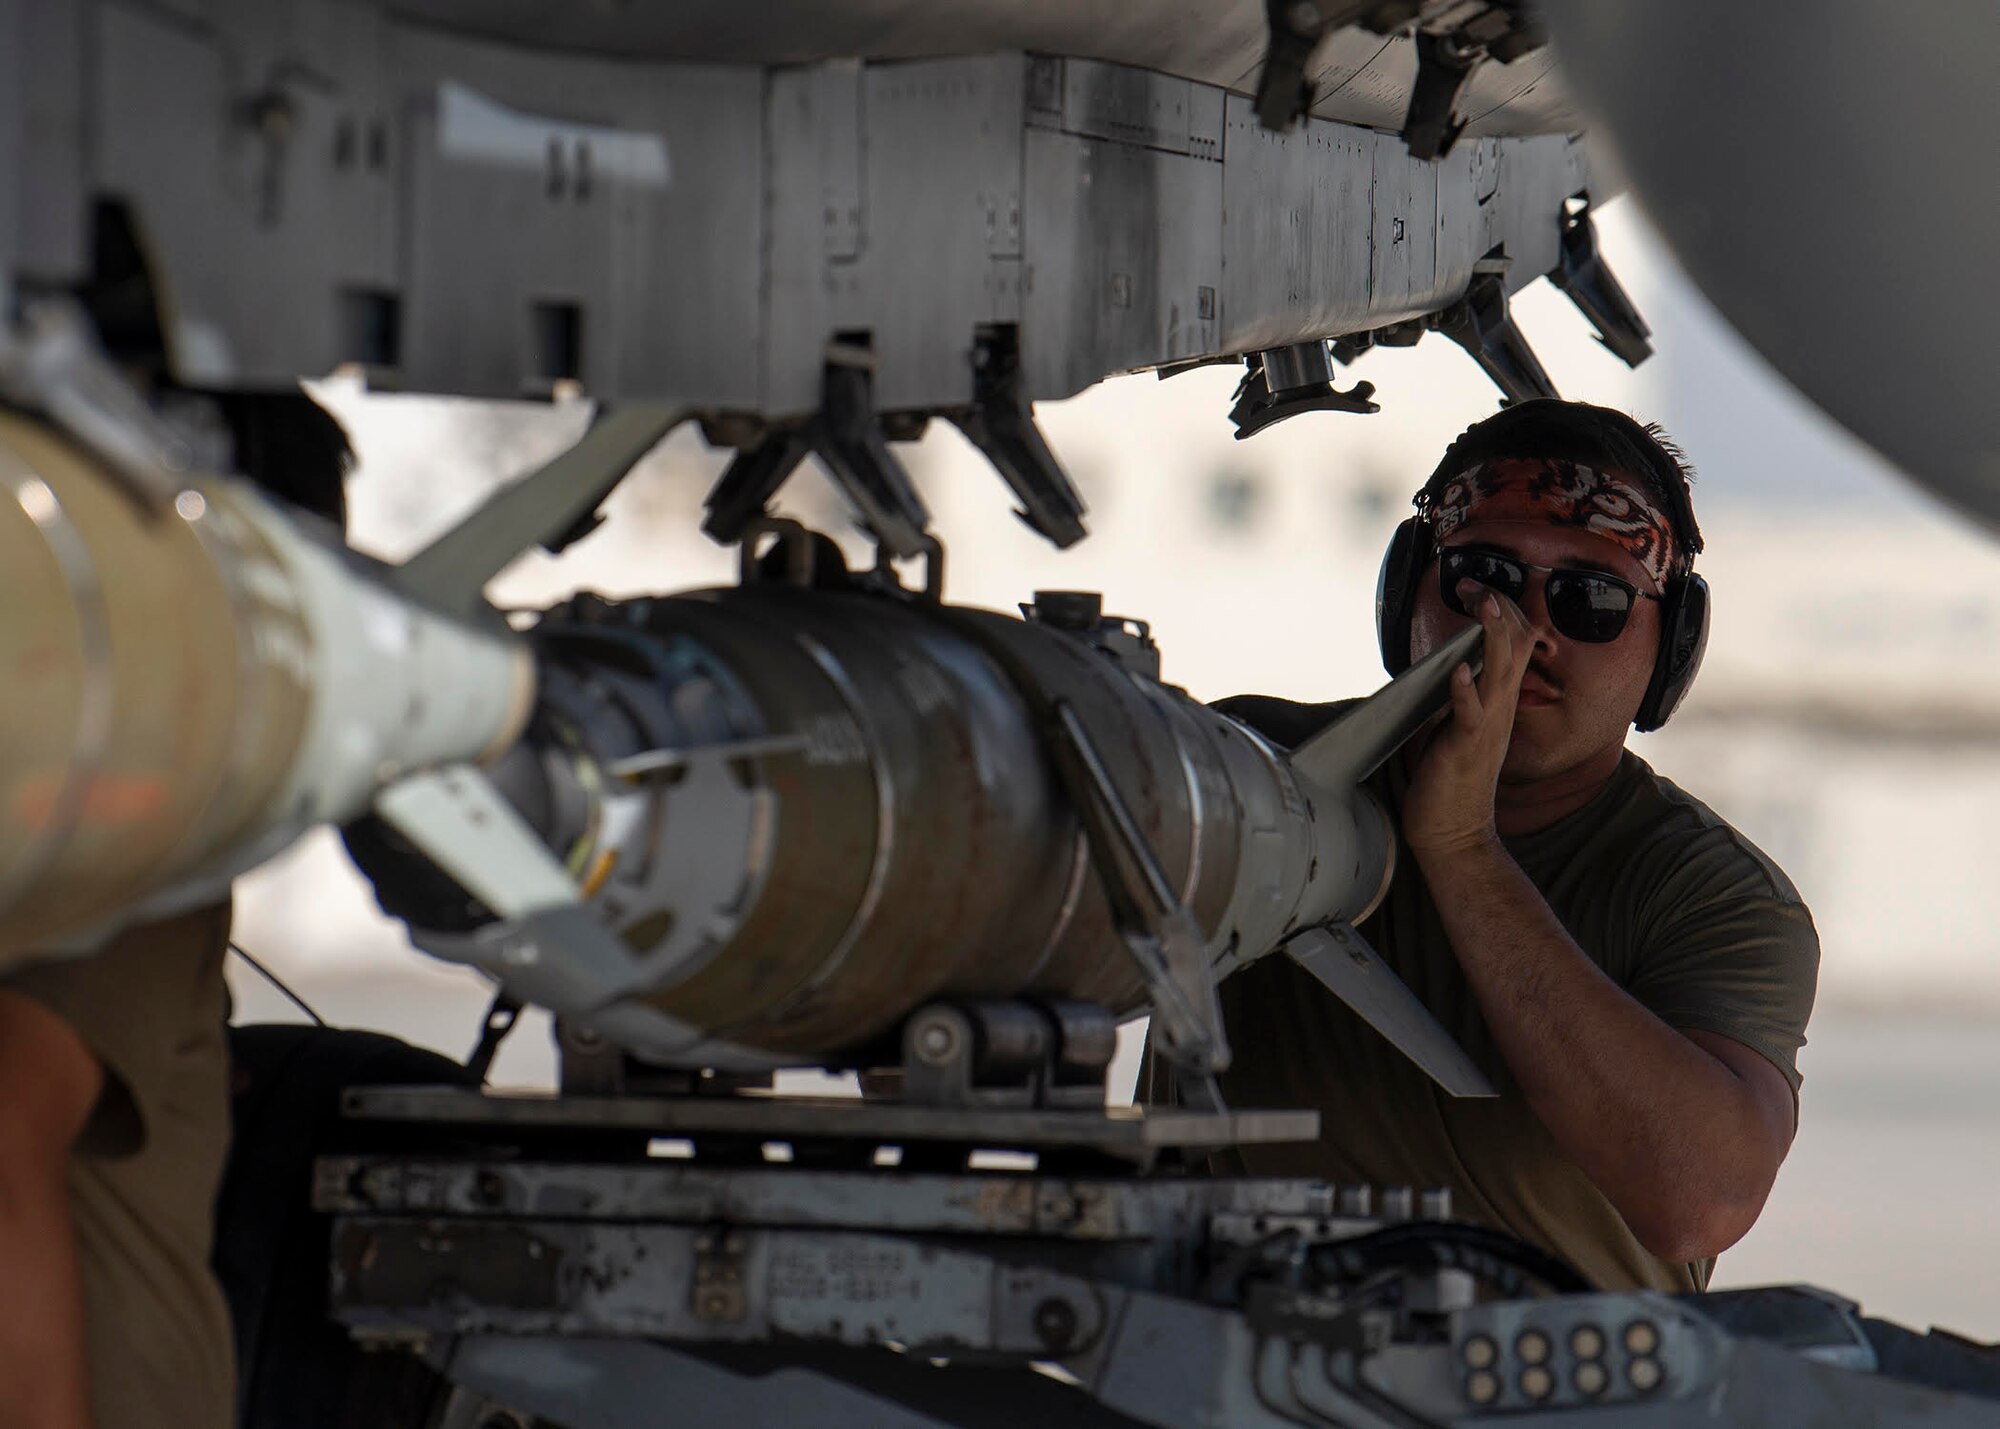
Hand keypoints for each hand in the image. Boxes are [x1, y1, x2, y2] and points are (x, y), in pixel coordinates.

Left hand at [1401, 583, 1536, 858]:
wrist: (1454, 833)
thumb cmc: (1450, 779)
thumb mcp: (1458, 725)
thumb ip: (1458, 694)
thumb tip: (1445, 664)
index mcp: (1499, 701)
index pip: (1515, 643)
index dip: (1501, 611)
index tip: (1477, 588)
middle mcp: (1500, 708)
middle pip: (1515, 645)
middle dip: (1498, 609)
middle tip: (1474, 584)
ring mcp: (1487, 727)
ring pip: (1499, 672)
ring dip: (1490, 636)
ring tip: (1483, 605)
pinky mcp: (1466, 748)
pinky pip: (1470, 715)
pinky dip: (1464, 691)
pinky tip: (1457, 670)